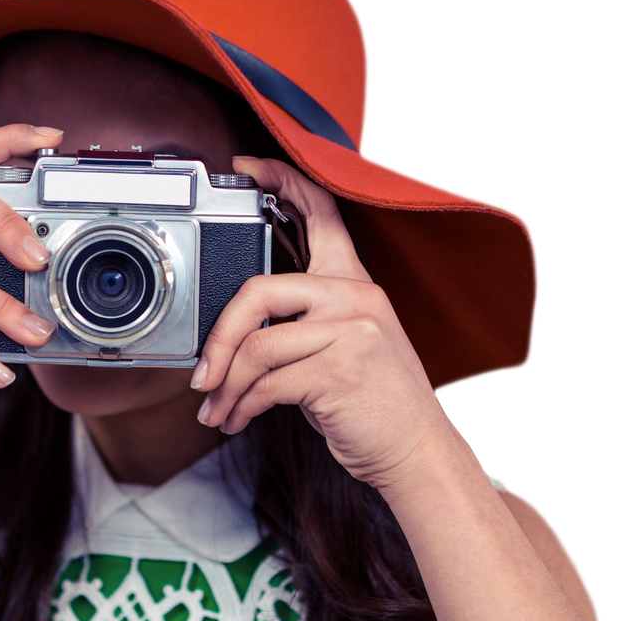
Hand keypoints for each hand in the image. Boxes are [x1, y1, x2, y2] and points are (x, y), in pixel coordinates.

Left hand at [192, 158, 447, 487]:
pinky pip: (267, 383)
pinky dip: (242, 405)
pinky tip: (237, 419)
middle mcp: (356, 295)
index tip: (250, 167)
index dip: (285, 182)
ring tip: (218, 409)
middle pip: (257, 291)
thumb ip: (301, 323)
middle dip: (217, 340)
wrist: (417, 453)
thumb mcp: (344, 347)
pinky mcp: (340, 369)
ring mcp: (352, 329)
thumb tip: (233, 335)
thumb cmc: (373, 403)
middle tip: (201, 375)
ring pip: (256, 347)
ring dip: (226, 387)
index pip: (322, 214)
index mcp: (355, 282)